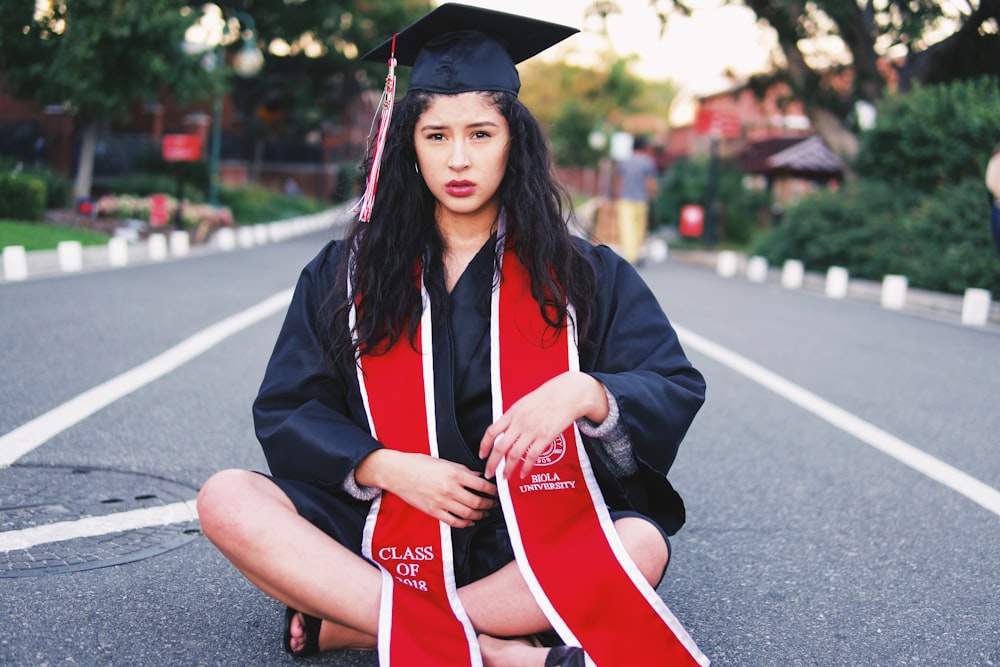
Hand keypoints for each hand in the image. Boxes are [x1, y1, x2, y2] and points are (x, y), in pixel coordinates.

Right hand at [357, 450, 496, 527]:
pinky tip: (470, 521)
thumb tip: (477, 476)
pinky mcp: (434, 512)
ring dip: (479, 515)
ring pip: (468, 513)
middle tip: (493, 504)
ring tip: (484, 513)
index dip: (492, 491)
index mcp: (453, 474)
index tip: (496, 492)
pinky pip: (454, 521)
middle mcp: (449, 489)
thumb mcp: (444, 461)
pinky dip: (465, 523)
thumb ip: (462, 470)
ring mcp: (441, 502)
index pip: (481, 485)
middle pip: (477, 502)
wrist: (398, 473)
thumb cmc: (419, 464)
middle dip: (489, 504)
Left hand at [479, 372, 607, 479]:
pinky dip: (525, 468)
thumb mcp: (524, 403)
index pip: (491, 432)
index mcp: (512, 413)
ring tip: (506, 477)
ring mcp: (532, 430)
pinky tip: (523, 474)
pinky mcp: (545, 437)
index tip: (482, 455)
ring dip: (507, 469)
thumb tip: (503, 430)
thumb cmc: (547, 397)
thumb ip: (513, 417)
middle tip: (489, 473)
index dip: (484, 446)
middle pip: (500, 447)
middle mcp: (519, 423)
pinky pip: (532, 456)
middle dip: (492, 463)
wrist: (567, 394)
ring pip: (514, 454)